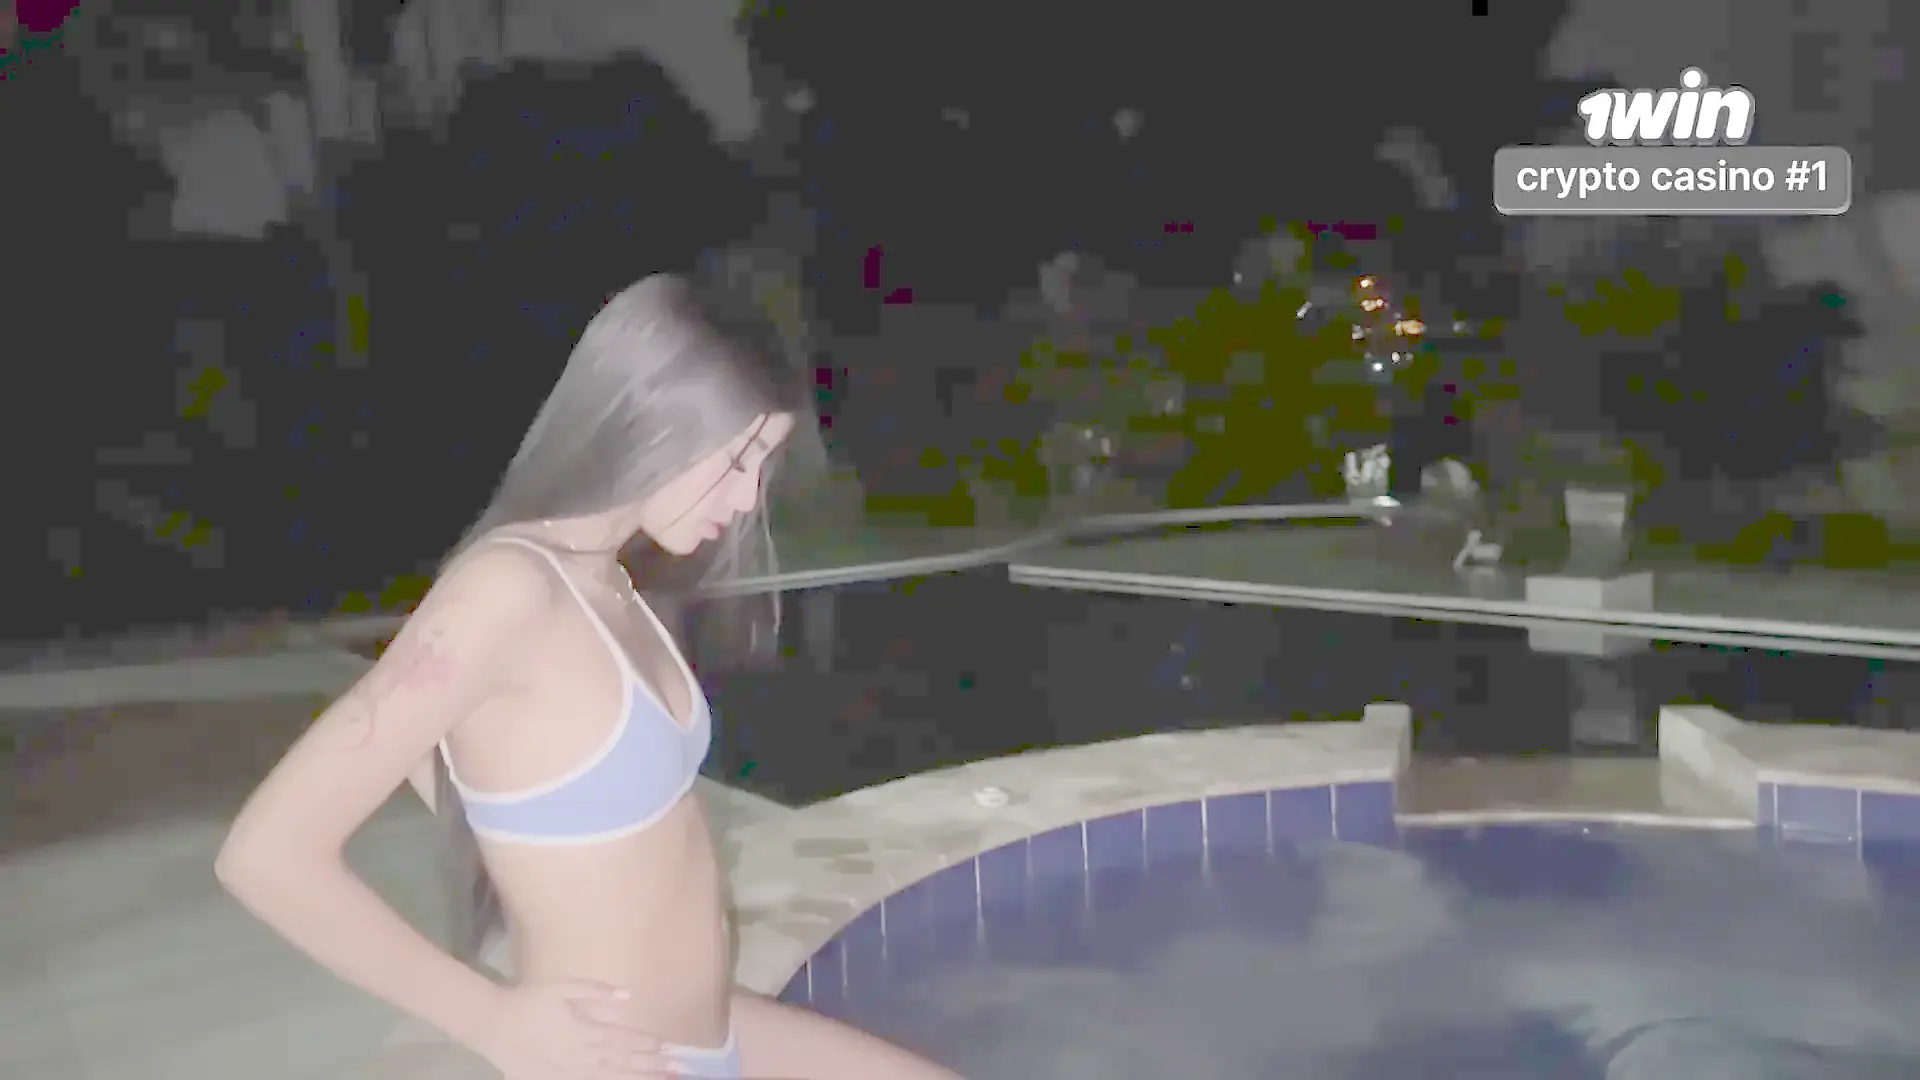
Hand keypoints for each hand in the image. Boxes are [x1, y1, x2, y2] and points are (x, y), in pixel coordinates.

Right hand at [472, 979, 676, 1078]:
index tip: (671, 1048)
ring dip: (635, 1079)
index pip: (623, 1039)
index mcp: (584, 1030)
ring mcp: (568, 1071)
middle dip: (651, 1067)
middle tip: (677, 1070)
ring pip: (608, 1078)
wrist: (492, 1024)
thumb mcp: (561, 987)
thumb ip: (595, 991)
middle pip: (621, 1063)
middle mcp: (581, 1054)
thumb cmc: (529, 1001)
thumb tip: (629, 994)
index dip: (648, 1045)